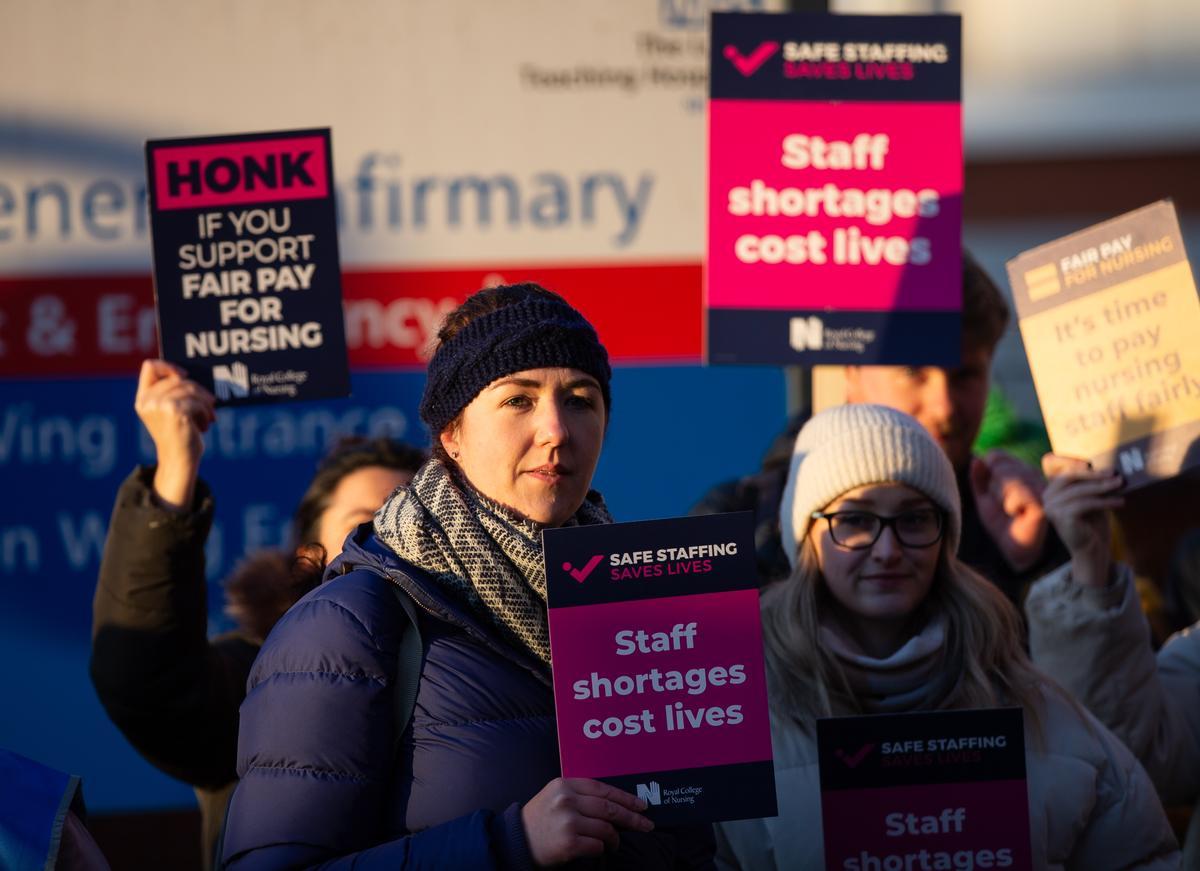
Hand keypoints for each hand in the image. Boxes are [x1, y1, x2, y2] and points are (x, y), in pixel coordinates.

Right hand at [134, 359, 215, 509]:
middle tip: (210, 403)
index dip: (169, 366)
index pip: (149, 366)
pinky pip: (196, 401)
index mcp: (143, 399)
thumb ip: (172, 393)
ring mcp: (158, 405)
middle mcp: (147, 401)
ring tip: (209, 415)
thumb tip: (190, 374)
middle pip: (178, 378)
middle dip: (198, 390)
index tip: (185, 376)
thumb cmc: (180, 435)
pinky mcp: (173, 410)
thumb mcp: (171, 411)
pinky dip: (206, 412)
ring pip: (190, 388)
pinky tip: (206, 424)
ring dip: (205, 402)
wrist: (180, 460)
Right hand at [521, 777, 652, 866]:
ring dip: (615, 838)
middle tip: (646, 824)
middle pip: (609, 808)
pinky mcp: (569, 844)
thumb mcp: (554, 796)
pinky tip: (599, 850)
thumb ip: (579, 794)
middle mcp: (567, 800)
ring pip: (606, 829)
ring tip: (614, 843)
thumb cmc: (539, 819)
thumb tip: (615, 803)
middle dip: (632, 818)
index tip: (641, 805)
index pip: (603, 789)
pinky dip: (602, 849)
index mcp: (564, 784)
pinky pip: (597, 846)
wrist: (516, 841)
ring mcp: (568, 822)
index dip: (625, 797)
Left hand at [969, 450, 1048, 571]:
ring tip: (1011, 510)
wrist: (1015, 549)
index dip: (987, 474)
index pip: (995, 455)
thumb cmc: (1002, 524)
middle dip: (994, 488)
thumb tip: (977, 458)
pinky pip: (1018, 493)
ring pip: (1009, 478)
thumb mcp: (984, 499)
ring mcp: (1041, 485)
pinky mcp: (1045, 499)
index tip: (994, 494)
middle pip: (1000, 465)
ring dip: (1002, 498)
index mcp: (1019, 469)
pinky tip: (1019, 515)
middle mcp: (1033, 473)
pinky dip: (1011, 506)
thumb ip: (978, 479)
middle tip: (1004, 505)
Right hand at [1041, 453, 1122, 587]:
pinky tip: (1120, 502)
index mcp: (1051, 490)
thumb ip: (1092, 483)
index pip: (1058, 468)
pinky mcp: (1061, 517)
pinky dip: (1105, 501)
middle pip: (1069, 477)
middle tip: (1114, 473)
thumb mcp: (1093, 498)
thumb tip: (1108, 466)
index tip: (1092, 460)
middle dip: (1093, 474)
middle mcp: (1047, 497)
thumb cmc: (1094, 523)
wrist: (1092, 550)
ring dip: (1103, 487)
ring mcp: (1051, 508)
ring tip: (1121, 486)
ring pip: (1079, 491)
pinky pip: (1086, 503)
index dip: (1071, 462)